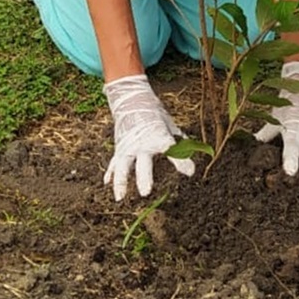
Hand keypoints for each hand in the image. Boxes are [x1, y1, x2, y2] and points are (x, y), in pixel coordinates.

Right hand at [104, 74, 194, 200]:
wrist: (132, 100)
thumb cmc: (155, 115)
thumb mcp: (170, 127)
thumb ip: (180, 145)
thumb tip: (191, 167)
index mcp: (158, 136)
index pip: (171, 150)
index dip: (181, 162)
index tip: (189, 172)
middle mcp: (142, 143)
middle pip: (142, 163)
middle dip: (144, 177)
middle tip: (146, 192)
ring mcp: (128, 145)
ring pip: (122, 165)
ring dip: (121, 181)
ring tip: (120, 197)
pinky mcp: (119, 147)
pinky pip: (114, 162)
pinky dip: (110, 173)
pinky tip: (107, 184)